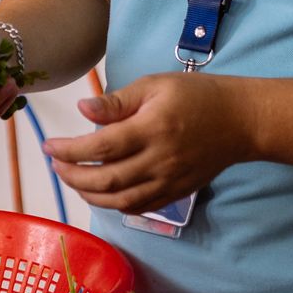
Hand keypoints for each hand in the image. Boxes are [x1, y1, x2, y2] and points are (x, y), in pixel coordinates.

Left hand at [41, 73, 258, 212]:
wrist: (242, 121)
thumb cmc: (197, 96)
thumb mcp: (155, 85)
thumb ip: (117, 101)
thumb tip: (82, 108)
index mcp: (152, 128)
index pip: (100, 146)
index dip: (69, 150)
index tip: (49, 146)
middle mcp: (160, 160)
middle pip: (106, 180)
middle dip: (72, 176)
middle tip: (55, 165)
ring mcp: (170, 181)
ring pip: (120, 201)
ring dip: (89, 194)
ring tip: (72, 178)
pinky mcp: (177, 192)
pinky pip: (140, 207)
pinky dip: (114, 205)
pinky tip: (100, 193)